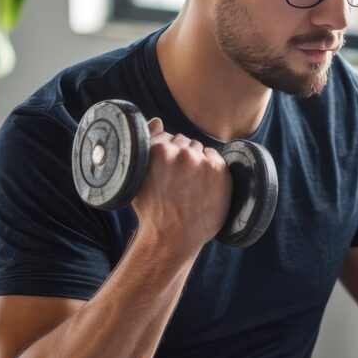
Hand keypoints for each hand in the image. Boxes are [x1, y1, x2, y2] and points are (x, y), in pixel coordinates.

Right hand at [131, 117, 232, 260]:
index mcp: (158, 150)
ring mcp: (201, 161)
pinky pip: (215, 158)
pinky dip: (211, 168)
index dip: (167, 154)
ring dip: (197, 162)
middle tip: (180, 181)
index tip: (168, 171)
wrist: (172, 238)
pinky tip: (203, 186)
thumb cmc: (153, 210)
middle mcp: (181, 152)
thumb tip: (157, 120)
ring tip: (191, 186)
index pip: (167, 138)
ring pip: (200, 150)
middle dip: (182, 157)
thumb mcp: (139, 178)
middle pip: (185, 143)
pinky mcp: (219, 169)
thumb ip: (148, 145)